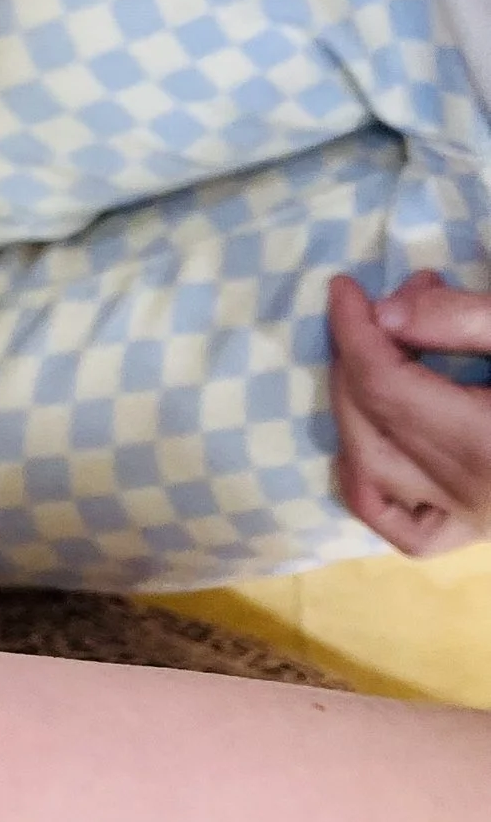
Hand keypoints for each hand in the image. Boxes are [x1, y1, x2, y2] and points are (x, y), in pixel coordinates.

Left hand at [328, 269, 490, 554]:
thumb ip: (465, 320)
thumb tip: (386, 313)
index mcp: (488, 445)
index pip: (384, 385)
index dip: (352, 329)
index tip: (345, 286)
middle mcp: (476, 496)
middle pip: (370, 421)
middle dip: (355, 354)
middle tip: (387, 303)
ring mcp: (478, 523)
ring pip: (369, 472)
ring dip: (353, 403)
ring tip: (381, 352)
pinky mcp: (483, 535)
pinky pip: (404, 528)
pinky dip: (369, 485)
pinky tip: (374, 439)